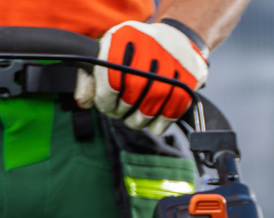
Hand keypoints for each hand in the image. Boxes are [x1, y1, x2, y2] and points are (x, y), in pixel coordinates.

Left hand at [76, 20, 207, 137]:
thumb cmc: (137, 53)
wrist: (176, 41)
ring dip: (140, 120)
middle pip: (133, 91)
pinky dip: (159, 124)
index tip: (106, 108)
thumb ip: (92, 77)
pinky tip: (153, 122)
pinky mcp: (189, 78)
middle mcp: (149, 44)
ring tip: (136, 119)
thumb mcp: (110, 55)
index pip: (111, 77)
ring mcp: (172, 61)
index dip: (106, 100)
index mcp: (124, 36)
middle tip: (121, 115)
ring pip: (153, 104)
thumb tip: (84, 101)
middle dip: (123, 111)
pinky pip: (172, 111)